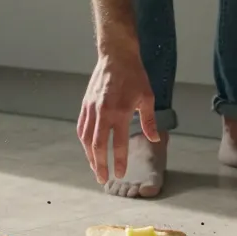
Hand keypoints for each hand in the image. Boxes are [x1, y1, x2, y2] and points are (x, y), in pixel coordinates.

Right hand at [77, 42, 158, 183]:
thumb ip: (148, 121)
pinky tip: (88, 149)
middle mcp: (103, 113)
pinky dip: (84, 142)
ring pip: (87, 139)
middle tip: (103, 179)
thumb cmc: (134, 76)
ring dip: (90, 156)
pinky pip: (82, 128)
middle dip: (100, 165)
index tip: (120, 174)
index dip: (119, 161)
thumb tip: (154, 139)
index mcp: (120, 112)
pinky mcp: (85, 105)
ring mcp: (91, 109)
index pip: (118, 144)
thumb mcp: (147, 97)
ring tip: (95, 168)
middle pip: (98, 146)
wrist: (115, 56)